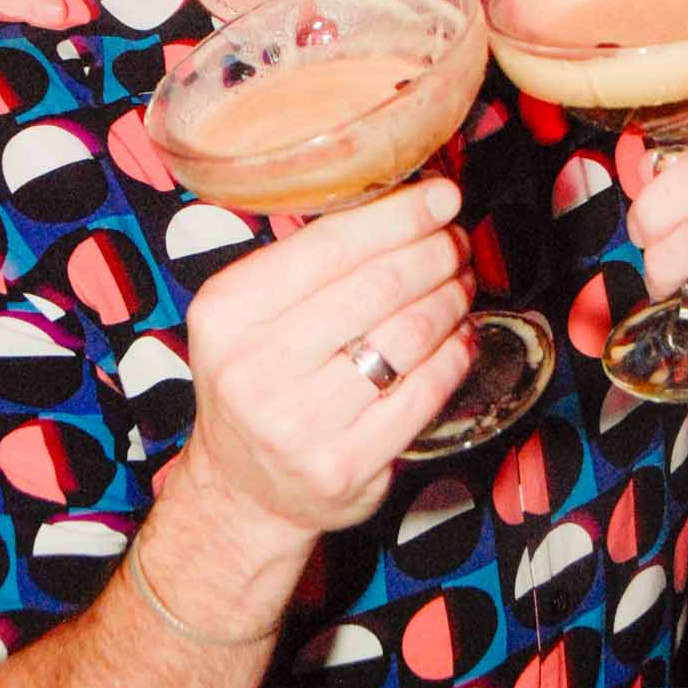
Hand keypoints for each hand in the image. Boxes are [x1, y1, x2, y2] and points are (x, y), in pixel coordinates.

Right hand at [170, 175, 476, 554]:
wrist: (244, 491)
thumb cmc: (258, 378)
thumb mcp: (250, 314)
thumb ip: (308, 259)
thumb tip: (404, 199)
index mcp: (227, 311)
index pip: (329, 245)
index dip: (398, 215)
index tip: (442, 195)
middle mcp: (252, 368)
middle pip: (377, 286)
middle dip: (434, 253)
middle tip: (455, 241)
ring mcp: (298, 425)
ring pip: (407, 337)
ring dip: (449, 299)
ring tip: (459, 283)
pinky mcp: (344, 467)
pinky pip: (423, 394)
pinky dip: (454, 354)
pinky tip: (461, 334)